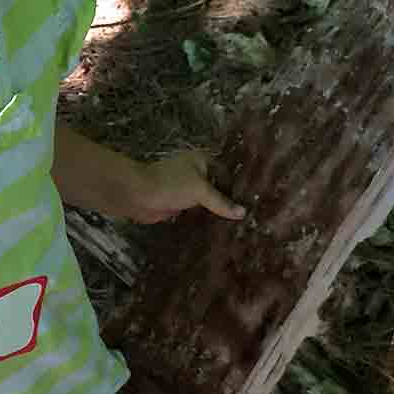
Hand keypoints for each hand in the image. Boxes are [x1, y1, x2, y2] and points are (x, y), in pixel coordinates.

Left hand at [127, 151, 245, 223]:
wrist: (138, 195)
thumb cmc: (170, 184)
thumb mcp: (200, 190)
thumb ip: (221, 201)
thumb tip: (243, 212)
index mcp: (202, 161)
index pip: (227, 173)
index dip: (239, 187)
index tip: (256, 203)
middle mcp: (196, 173)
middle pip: (217, 188)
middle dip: (230, 202)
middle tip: (251, 219)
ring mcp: (187, 190)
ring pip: (207, 202)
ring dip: (218, 213)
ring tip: (240, 229)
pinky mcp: (179, 205)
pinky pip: (197, 213)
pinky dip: (206, 220)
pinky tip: (220, 232)